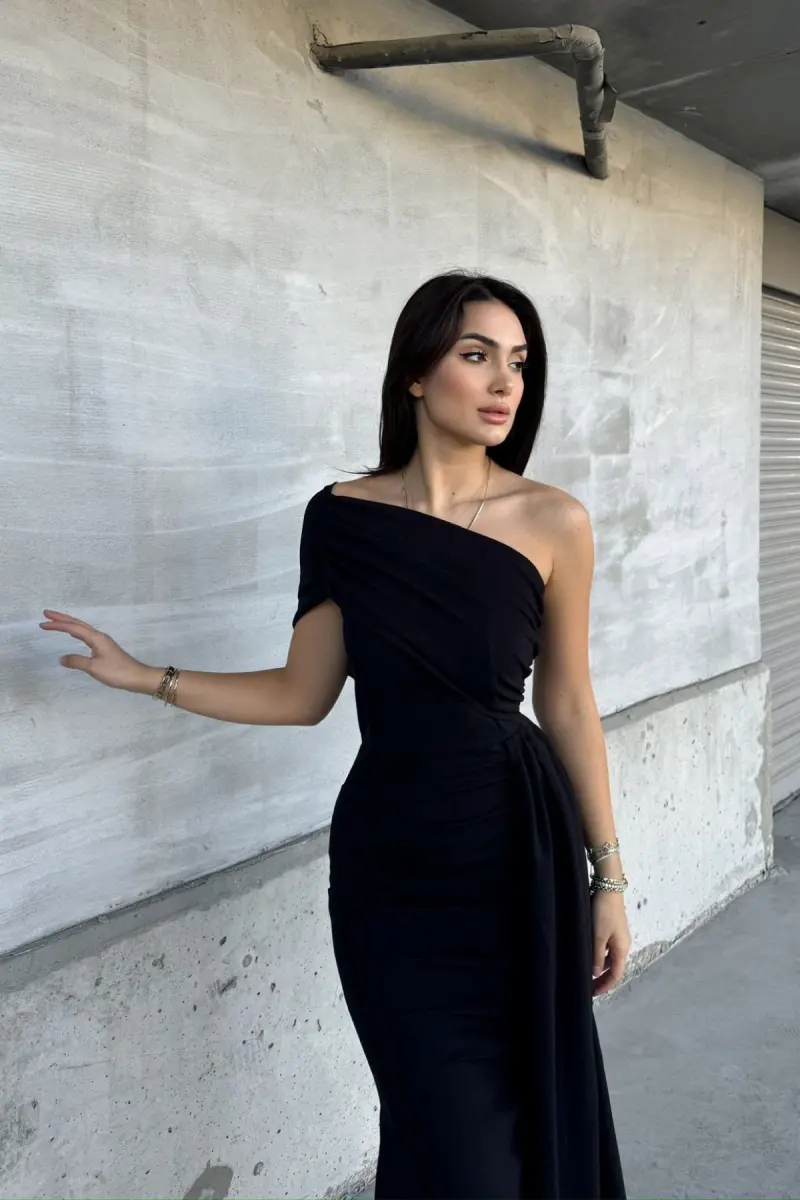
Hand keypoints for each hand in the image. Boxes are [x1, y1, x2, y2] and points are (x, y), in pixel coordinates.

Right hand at [40, 610, 154, 692]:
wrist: (136, 677)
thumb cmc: (117, 672)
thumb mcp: (94, 668)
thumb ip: (77, 662)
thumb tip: (61, 658)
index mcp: (96, 638)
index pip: (73, 628)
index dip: (57, 625)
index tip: (42, 624)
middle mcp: (99, 636)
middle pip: (77, 623)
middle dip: (61, 618)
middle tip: (46, 614)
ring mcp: (102, 642)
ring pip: (82, 628)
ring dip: (68, 624)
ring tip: (55, 621)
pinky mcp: (104, 648)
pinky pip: (85, 635)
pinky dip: (75, 631)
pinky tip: (73, 635)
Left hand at [591, 891, 630, 996]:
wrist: (609, 887)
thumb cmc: (603, 912)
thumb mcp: (598, 935)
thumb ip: (596, 955)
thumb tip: (595, 973)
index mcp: (622, 948)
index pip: (616, 974)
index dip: (605, 986)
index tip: (593, 994)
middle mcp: (623, 945)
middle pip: (614, 968)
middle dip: (603, 979)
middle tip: (589, 987)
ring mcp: (619, 936)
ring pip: (610, 958)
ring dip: (600, 968)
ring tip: (587, 974)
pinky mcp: (614, 928)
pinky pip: (608, 949)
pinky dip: (600, 956)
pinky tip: (589, 956)